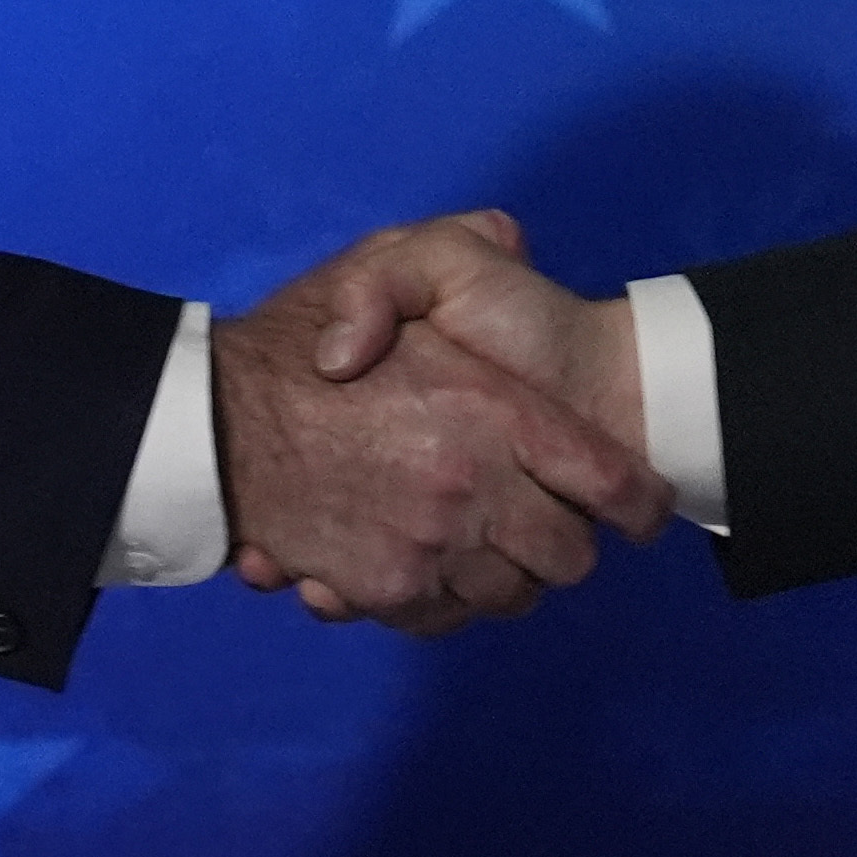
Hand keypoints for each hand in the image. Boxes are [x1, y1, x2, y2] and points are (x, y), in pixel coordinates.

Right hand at [214, 213, 663, 632]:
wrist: (217, 416)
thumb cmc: (319, 325)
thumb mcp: (413, 253)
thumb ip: (480, 241)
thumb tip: (520, 257)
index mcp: (499, 411)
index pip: (610, 484)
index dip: (636, 504)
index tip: (640, 510)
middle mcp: (473, 487)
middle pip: (569, 558)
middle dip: (567, 545)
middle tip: (543, 521)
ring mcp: (429, 544)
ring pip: (510, 596)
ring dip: (506, 577)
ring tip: (482, 542)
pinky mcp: (385, 586)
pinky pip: (444, 616)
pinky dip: (446, 601)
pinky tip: (430, 562)